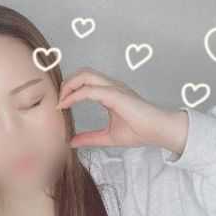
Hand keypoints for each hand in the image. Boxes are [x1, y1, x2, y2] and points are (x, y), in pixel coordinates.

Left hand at [56, 67, 187, 153]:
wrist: (158, 132)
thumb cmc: (139, 132)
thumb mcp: (107, 137)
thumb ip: (89, 138)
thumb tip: (71, 142)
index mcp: (110, 93)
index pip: (85, 82)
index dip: (70, 90)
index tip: (59, 106)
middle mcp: (111, 86)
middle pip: (82, 73)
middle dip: (66, 84)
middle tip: (57, 101)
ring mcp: (114, 88)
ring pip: (85, 75)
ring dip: (68, 86)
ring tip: (60, 102)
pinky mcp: (116, 94)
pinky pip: (90, 90)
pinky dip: (75, 96)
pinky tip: (65, 105)